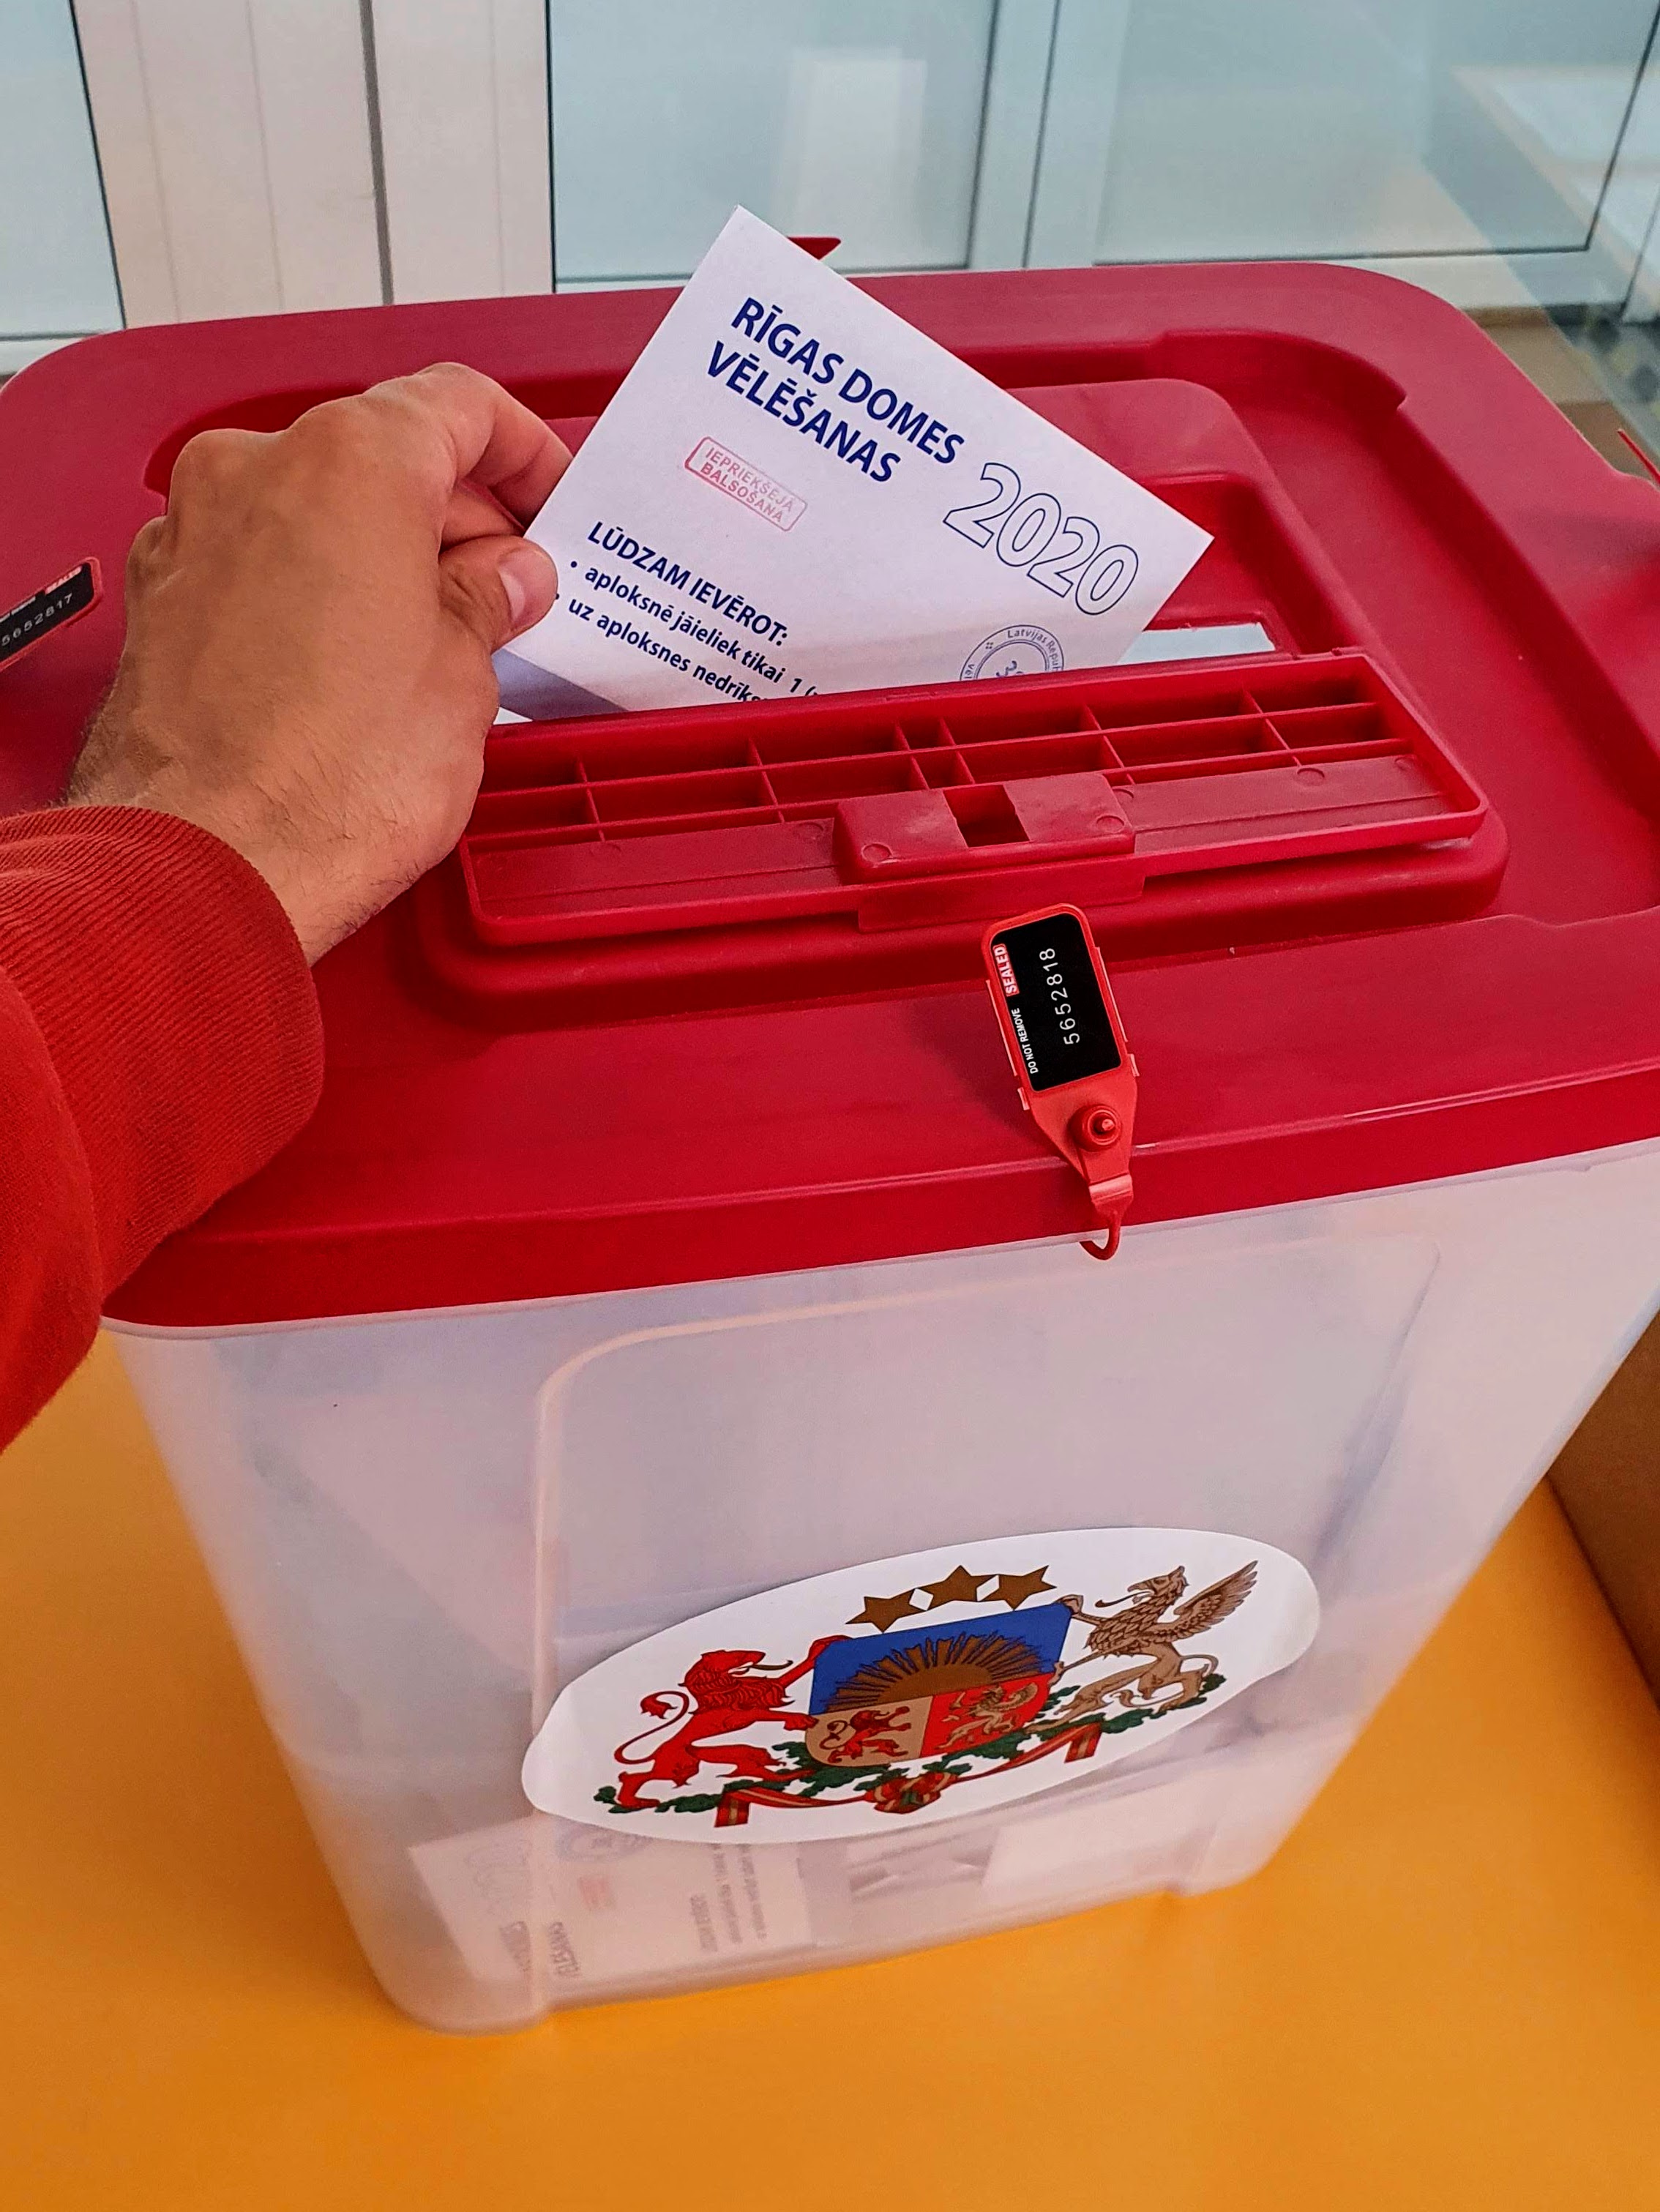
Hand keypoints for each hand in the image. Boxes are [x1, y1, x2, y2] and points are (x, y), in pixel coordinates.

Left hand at [68, 362, 568, 959]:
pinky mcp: (162, 603)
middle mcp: (258, 472)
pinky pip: (262, 565)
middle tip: (515, 588)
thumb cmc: (332, 779)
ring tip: (445, 639)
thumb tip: (505, 578)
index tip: (552, 497)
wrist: (209, 866)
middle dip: (456, 517)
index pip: (459, 406)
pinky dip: (318, 591)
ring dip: (385, 556)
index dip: (524, 450)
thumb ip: (489, 601)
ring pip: (316, 512)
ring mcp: (195, 534)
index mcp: (352, 461)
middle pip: (382, 455)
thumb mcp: (464, 679)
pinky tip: (362, 664)